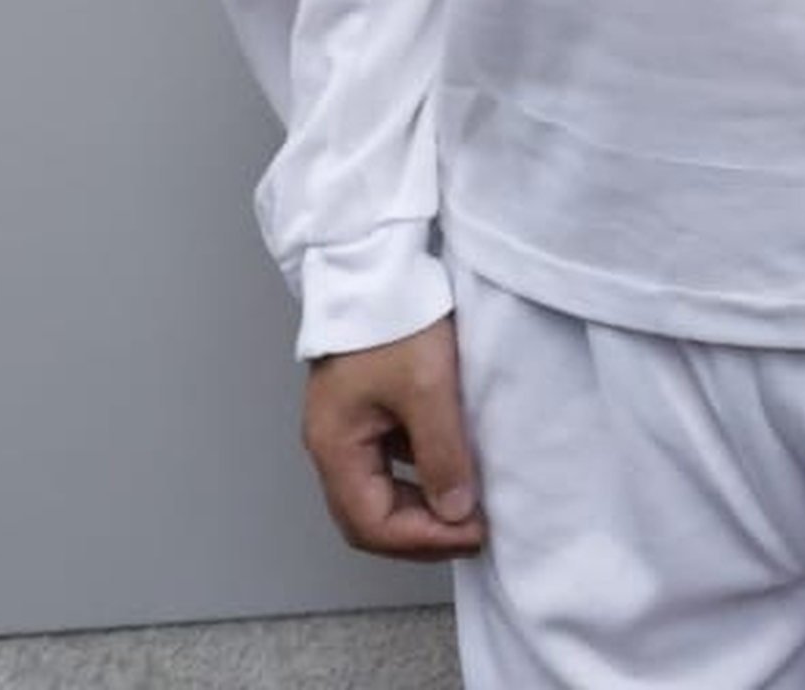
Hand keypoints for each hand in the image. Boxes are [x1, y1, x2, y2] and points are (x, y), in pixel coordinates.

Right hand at [302, 316, 486, 560]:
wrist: (377, 264)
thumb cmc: (395, 319)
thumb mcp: (427, 388)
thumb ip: (441, 454)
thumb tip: (455, 512)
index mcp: (335, 445)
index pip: (370, 524)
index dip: (422, 540)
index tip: (472, 533)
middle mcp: (332, 444)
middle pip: (368, 518)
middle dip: (420, 535)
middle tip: (473, 532)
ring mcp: (347, 427)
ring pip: (378, 493)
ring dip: (421, 509)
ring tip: (469, 509)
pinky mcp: (366, 410)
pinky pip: (389, 463)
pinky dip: (420, 478)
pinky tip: (454, 471)